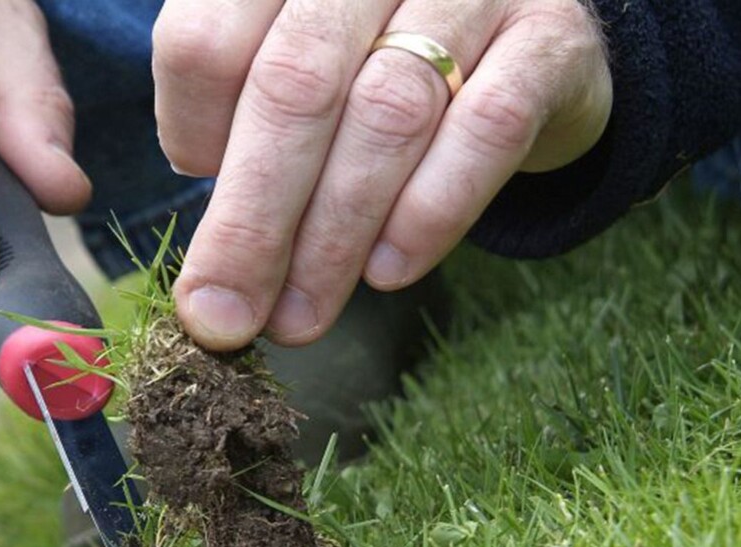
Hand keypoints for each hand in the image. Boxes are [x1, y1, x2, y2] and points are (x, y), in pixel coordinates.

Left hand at [154, 0, 611, 349]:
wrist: (532, 34)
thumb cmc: (380, 60)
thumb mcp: (299, 66)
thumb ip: (242, 130)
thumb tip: (213, 269)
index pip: (206, 42)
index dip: (190, 135)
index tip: (201, 207)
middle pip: (294, 87)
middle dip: (252, 222)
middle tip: (225, 318)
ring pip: (386, 115)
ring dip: (332, 236)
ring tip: (299, 316)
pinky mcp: (550, 37)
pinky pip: (486, 130)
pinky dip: (430, 211)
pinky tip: (388, 271)